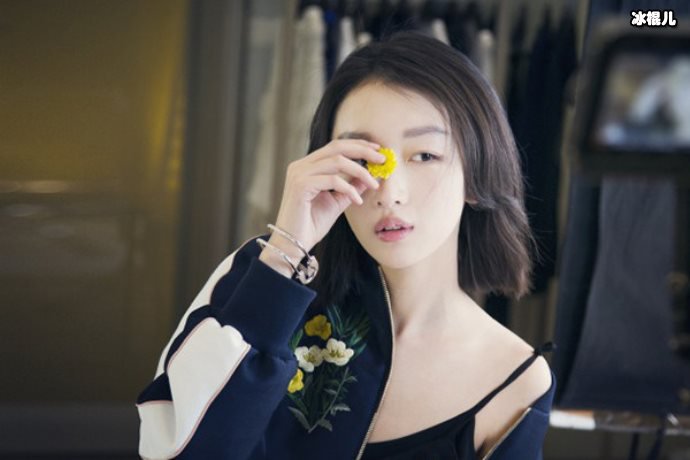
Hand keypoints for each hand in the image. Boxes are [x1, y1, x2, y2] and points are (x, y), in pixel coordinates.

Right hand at [271, 139, 384, 255]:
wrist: (293, 244)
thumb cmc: (311, 225)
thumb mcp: (337, 202)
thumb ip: (351, 188)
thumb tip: (371, 177)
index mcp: (307, 166)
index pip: (335, 147)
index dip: (358, 145)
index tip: (378, 150)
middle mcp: (301, 165)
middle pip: (337, 147)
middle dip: (363, 150)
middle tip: (382, 160)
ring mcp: (299, 174)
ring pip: (337, 161)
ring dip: (360, 171)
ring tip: (373, 183)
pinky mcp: (300, 185)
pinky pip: (332, 180)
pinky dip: (349, 189)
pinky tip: (357, 201)